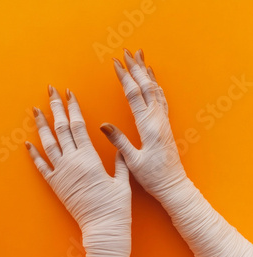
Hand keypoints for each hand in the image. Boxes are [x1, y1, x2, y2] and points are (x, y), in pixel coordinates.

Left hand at [26, 86, 130, 256]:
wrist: (102, 227)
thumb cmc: (115, 205)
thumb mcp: (122, 179)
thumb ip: (119, 159)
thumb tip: (118, 143)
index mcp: (89, 157)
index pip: (78, 125)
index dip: (73, 107)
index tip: (69, 93)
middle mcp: (72, 161)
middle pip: (61, 128)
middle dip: (56, 107)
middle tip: (50, 91)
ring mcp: (60, 172)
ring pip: (47, 143)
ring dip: (41, 125)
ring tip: (36, 109)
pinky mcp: (54, 185)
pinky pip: (41, 166)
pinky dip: (33, 154)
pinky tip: (27, 143)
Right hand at [101, 49, 187, 198]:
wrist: (173, 184)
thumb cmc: (152, 175)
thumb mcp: (132, 160)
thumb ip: (119, 141)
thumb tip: (103, 125)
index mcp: (148, 125)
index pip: (134, 95)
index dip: (125, 78)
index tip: (116, 63)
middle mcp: (157, 118)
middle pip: (146, 86)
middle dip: (135, 68)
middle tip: (127, 52)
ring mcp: (163, 120)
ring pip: (154, 89)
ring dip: (146, 73)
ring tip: (140, 58)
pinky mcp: (164, 124)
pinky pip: (160, 98)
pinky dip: (155, 85)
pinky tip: (152, 79)